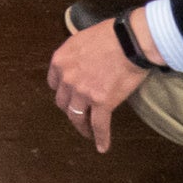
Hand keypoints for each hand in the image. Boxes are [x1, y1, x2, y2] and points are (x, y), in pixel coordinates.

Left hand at [46, 10, 158, 153]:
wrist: (128, 41)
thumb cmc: (109, 35)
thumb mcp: (81, 39)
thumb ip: (75, 55)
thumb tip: (81, 62)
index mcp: (60, 61)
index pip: (54, 84)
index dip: (62, 92)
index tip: (69, 97)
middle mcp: (67, 78)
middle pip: (63, 102)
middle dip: (70, 110)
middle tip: (79, 116)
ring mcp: (83, 92)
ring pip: (77, 116)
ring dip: (81, 127)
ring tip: (87, 133)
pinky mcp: (101, 103)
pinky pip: (99, 125)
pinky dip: (100, 138)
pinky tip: (102, 147)